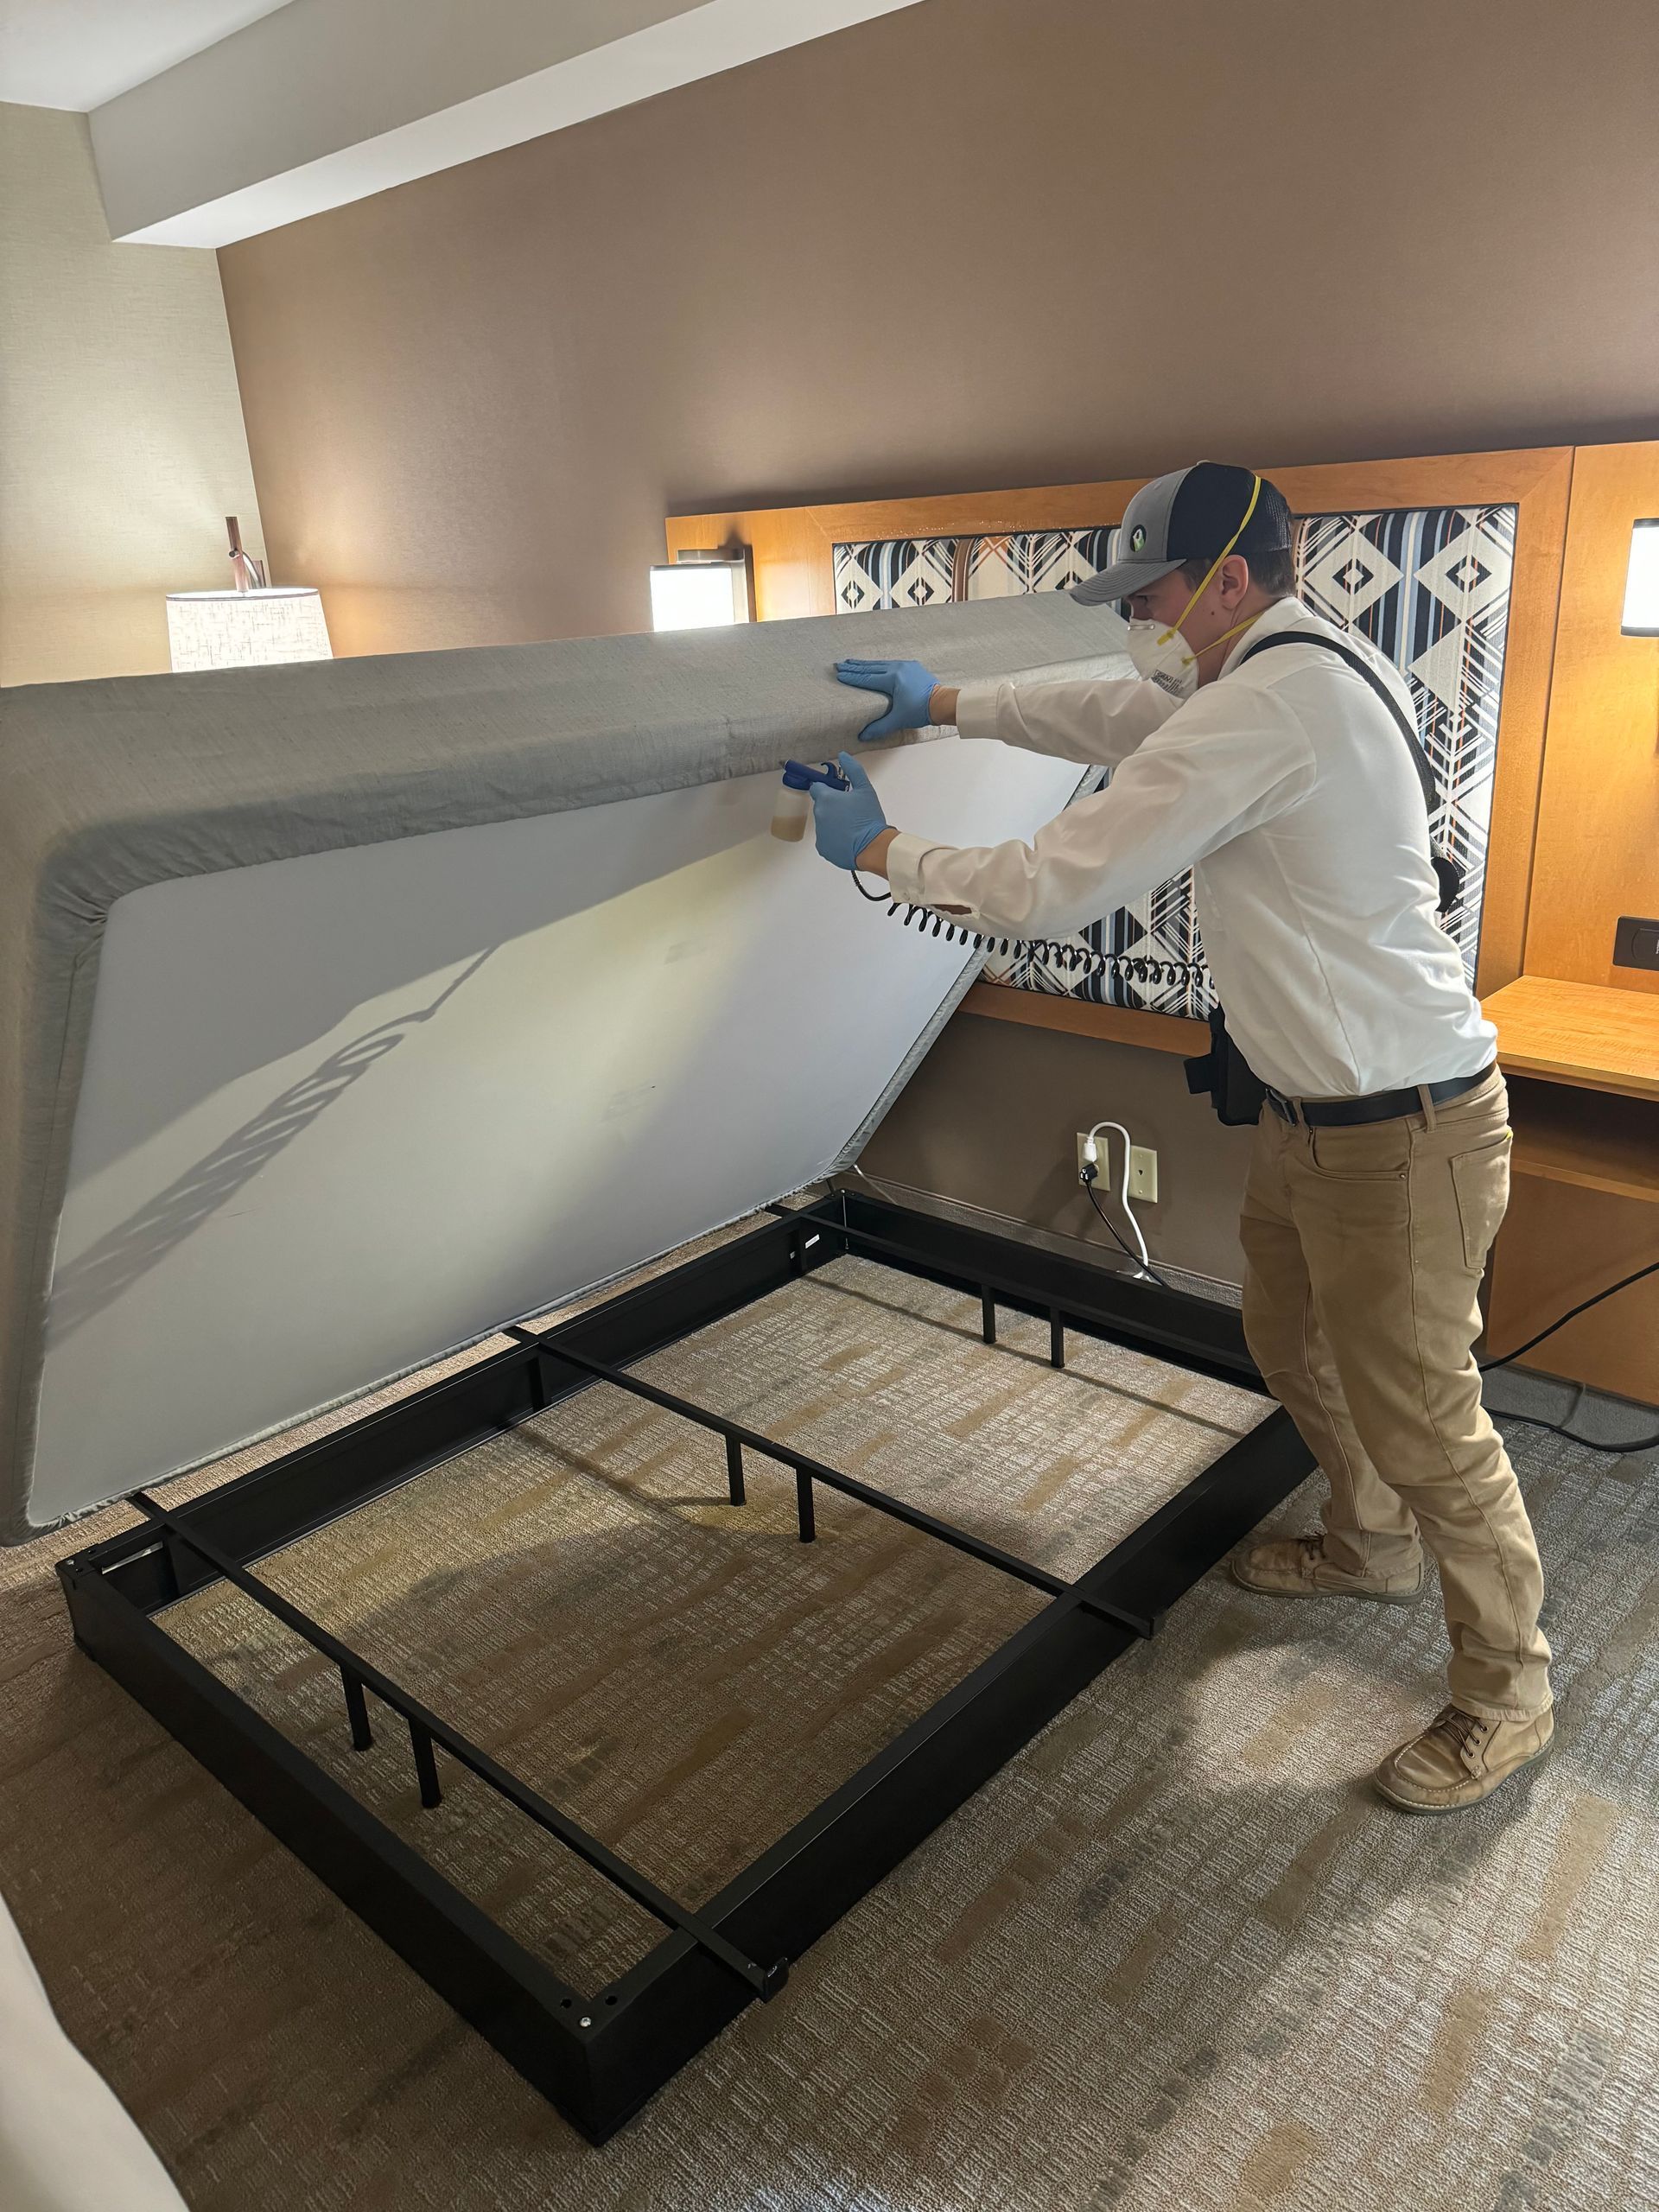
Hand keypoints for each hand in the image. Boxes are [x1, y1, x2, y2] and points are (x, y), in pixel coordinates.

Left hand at [811, 752, 888, 869]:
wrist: (872, 847)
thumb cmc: (869, 818)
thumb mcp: (866, 789)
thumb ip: (853, 770)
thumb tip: (842, 755)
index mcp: (826, 798)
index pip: (817, 787)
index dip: (827, 789)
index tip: (838, 794)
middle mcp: (819, 814)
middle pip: (821, 806)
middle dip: (833, 807)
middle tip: (850, 812)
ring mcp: (819, 833)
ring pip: (824, 823)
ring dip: (833, 823)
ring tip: (851, 827)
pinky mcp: (822, 848)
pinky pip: (826, 839)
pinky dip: (834, 838)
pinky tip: (848, 839)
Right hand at [835, 657, 937, 740]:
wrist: (943, 702)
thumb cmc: (921, 710)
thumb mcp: (898, 720)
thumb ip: (879, 727)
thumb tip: (863, 736)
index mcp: (892, 679)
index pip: (867, 679)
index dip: (852, 678)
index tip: (840, 675)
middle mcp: (897, 669)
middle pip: (871, 667)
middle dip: (854, 667)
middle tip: (840, 664)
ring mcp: (905, 665)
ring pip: (880, 663)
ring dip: (865, 664)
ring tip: (852, 662)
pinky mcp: (912, 666)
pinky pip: (891, 663)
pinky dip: (879, 664)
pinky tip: (873, 665)